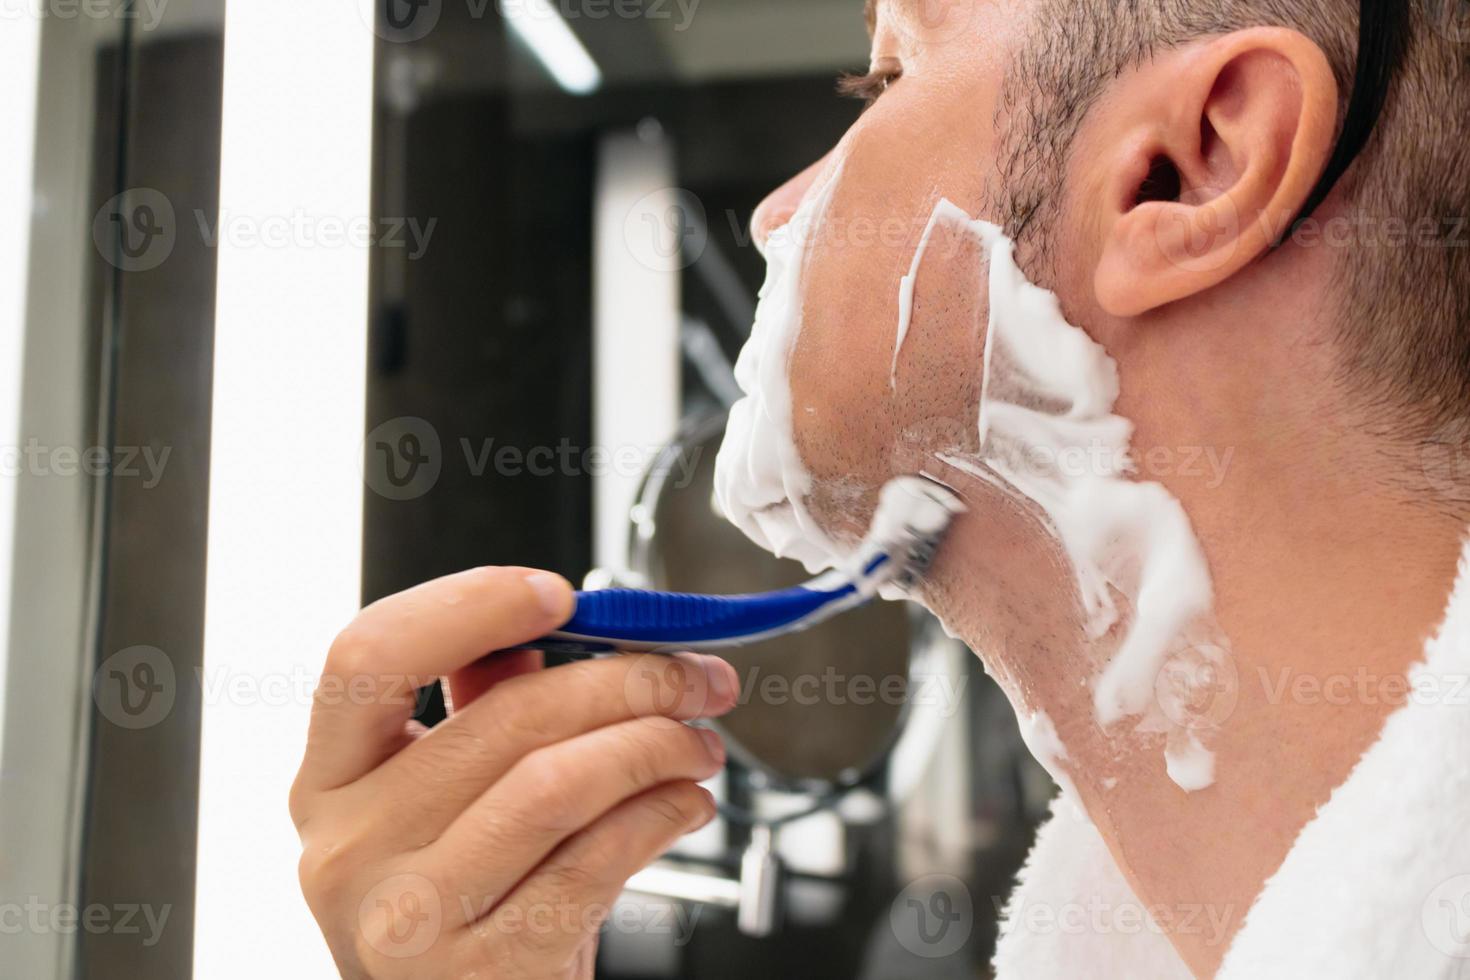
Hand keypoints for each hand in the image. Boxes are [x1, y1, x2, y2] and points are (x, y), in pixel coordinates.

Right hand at [290, 566, 738, 978]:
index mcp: (331, 782)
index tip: (561, 594)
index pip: (365, 656)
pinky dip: (659, 815)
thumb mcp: (451, 805)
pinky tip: (683, 804)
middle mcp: (347, 848)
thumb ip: (481, 712)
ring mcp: (404, 918)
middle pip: (501, 717)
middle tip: (694, 678)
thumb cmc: (472, 907)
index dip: (468, 605)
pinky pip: (594, 862)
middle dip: (626, 681)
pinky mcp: (478, 972)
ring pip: (555, 784)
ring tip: (697, 744)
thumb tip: (555, 626)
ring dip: (654, 746)